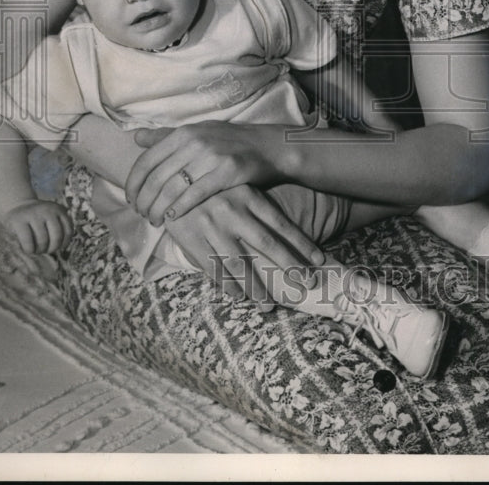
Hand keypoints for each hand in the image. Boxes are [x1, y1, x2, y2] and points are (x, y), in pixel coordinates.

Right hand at [2, 199, 72, 254]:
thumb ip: (60, 227)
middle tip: (46, 250)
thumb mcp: (52, 217)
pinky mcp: (18, 221)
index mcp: (58, 210)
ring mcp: (33, 214)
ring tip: (37, 250)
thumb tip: (64, 245)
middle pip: (57, 236)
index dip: (64, 243)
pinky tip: (29, 250)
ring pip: (43, 240)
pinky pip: (28, 241)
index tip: (58, 247)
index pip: (68, 231)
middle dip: (52, 248)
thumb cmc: (37, 218)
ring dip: (41, 250)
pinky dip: (30, 249)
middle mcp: (47, 210)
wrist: (17, 205)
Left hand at [125, 122, 284, 226]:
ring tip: (154, 220)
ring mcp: (211, 156)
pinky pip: (195, 195)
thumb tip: (136, 138)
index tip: (130, 200)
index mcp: (183, 133)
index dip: (133, 184)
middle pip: (156, 178)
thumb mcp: (198, 132)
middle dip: (144, 201)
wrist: (269, 147)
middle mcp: (194, 142)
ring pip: (172, 189)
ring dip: (158, 209)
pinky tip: (172, 218)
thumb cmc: (230, 141)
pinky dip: (179, 209)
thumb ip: (166, 136)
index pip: (146, 161)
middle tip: (141, 215)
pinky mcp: (227, 172)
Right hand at [164, 184, 324, 305]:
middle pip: (267, 243)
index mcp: (247, 195)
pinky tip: (239, 297)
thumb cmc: (212, 188)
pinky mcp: (191, 237)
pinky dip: (227, 285)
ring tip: (269, 305)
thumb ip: (259, 207)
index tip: (319, 261)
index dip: (301, 244)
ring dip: (256, 287)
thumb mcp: (238, 188)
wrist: (169, 181)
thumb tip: (292, 235)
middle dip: (289, 266)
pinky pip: (213, 268)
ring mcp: (211, 224)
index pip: (281, 224)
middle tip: (306, 285)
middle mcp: (232, 209)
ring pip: (239, 262)